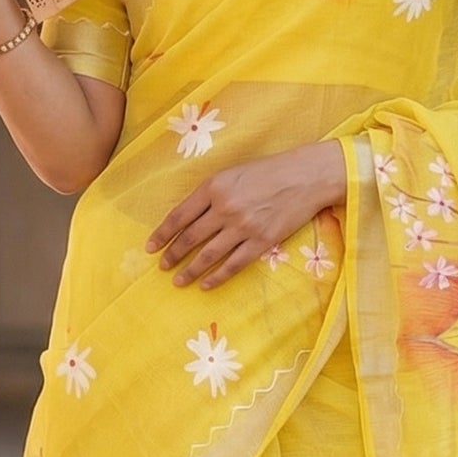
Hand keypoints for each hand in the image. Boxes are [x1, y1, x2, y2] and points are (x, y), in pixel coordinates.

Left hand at [148, 142, 346, 288]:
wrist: (306, 177)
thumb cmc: (269, 171)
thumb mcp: (232, 173)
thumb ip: (210, 193)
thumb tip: (188, 217)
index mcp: (214, 186)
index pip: (180, 216)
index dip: (163, 234)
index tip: (151, 247)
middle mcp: (224, 208)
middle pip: (190, 237)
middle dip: (173, 255)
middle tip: (162, 266)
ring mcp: (243, 227)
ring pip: (208, 255)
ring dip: (190, 270)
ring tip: (178, 281)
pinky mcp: (261, 242)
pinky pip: (234, 265)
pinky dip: (217, 277)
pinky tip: (206, 285)